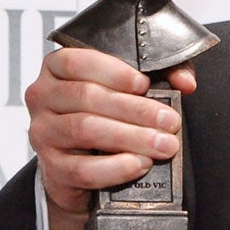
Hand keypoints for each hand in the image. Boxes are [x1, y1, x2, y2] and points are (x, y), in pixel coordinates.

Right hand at [24, 48, 196, 229]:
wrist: (80, 167)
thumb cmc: (106, 118)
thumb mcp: (132, 89)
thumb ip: (161, 76)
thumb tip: (185, 82)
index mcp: (58, 69)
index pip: (76, 60)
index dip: (113, 71)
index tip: (144, 84)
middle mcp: (44, 97)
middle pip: (87, 97)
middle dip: (135, 110)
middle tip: (169, 122)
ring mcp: (43, 132)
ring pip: (85, 130)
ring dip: (131, 138)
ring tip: (162, 144)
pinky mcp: (52, 168)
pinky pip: (82, 169)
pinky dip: (115, 168)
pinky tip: (139, 164)